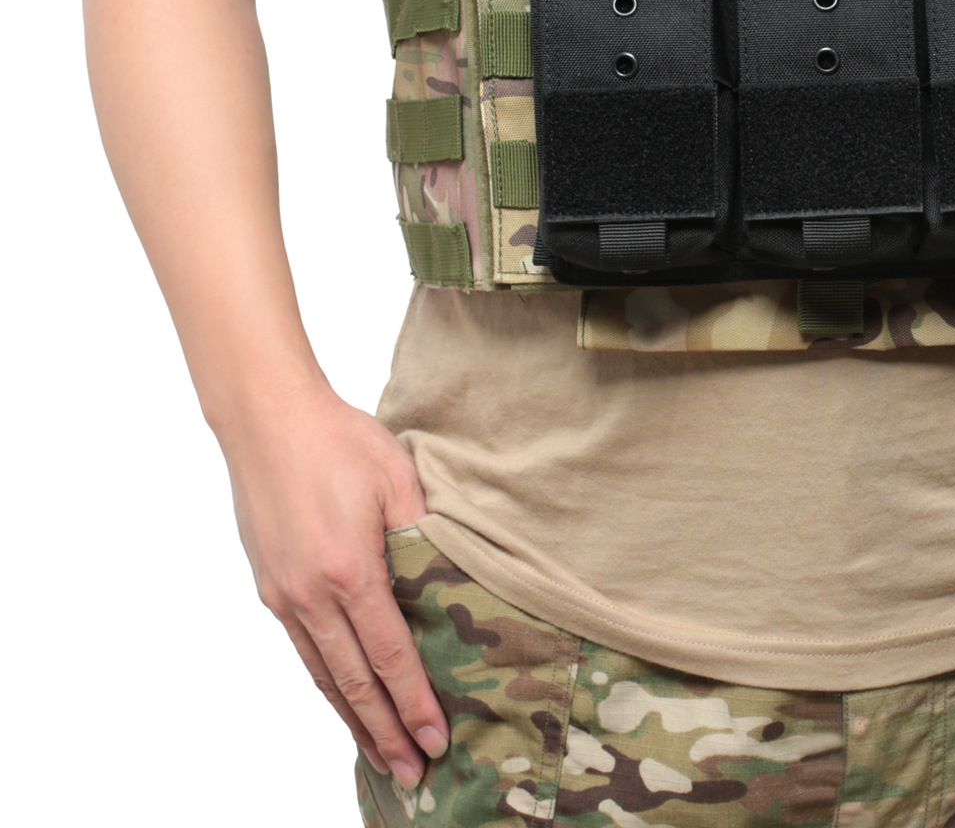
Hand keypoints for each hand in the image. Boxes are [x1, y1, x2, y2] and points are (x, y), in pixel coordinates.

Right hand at [220, 384, 448, 786]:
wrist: (268, 419)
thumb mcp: (398, 479)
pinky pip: (304, 651)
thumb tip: (446, 579)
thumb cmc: (340, 439)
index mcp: (349, 570)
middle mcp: (310, 595)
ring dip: (354, 719)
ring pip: (323, 675)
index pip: (390, 654)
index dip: (414, 701)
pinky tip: (343, 700)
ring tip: (382, 755)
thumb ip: (423, 534)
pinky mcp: (270, 587)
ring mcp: (284, 595)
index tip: (436, 738)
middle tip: (415, 774)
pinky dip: (326, 685)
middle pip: (353, 682)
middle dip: (386, 732)